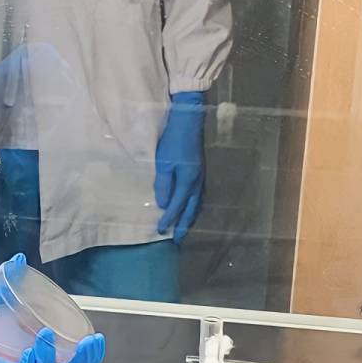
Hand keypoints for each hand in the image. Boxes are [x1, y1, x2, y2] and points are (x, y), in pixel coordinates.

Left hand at [0, 259, 107, 362]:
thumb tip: (19, 260)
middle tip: (90, 344)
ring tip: (47, 336)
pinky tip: (30, 354)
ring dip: (50, 358)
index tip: (96, 338)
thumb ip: (7, 283)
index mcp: (32, 352)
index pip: (67, 359)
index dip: (85, 354)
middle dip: (82, 361)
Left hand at [154, 91, 206, 238]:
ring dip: (190, 217)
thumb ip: (163, 185)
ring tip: (184, 227)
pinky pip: (199, 196)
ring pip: (196, 204)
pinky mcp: (201, 171)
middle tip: (178, 240)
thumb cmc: (173, 142)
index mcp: (187, 182)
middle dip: (184, 226)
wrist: (189, 122)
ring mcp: (201, 177)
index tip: (160, 232)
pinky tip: (190, 206)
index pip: (176, 208)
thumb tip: (163, 205)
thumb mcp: (163, 163)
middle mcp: (197, 183)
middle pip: (191, 210)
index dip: (168, 221)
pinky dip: (194, 206)